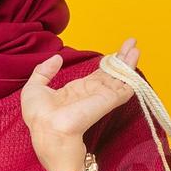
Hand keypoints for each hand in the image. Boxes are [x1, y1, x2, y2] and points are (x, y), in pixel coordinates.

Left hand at [21, 37, 140, 170]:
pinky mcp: (109, 100)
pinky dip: (131, 73)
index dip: (106, 63)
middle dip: (121, 58)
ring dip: (128, 61)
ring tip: (135, 46)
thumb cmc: (39, 115)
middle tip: (131, 42)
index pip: (97, 75)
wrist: (49, 129)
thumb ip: (44, 71)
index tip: (114, 52)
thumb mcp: (34, 88)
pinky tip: (134, 58)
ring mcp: (101, 97)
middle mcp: (92, 93)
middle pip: (112, 73)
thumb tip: (57, 58)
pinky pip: (125, 85)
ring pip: (120, 76)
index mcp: (76, 91)